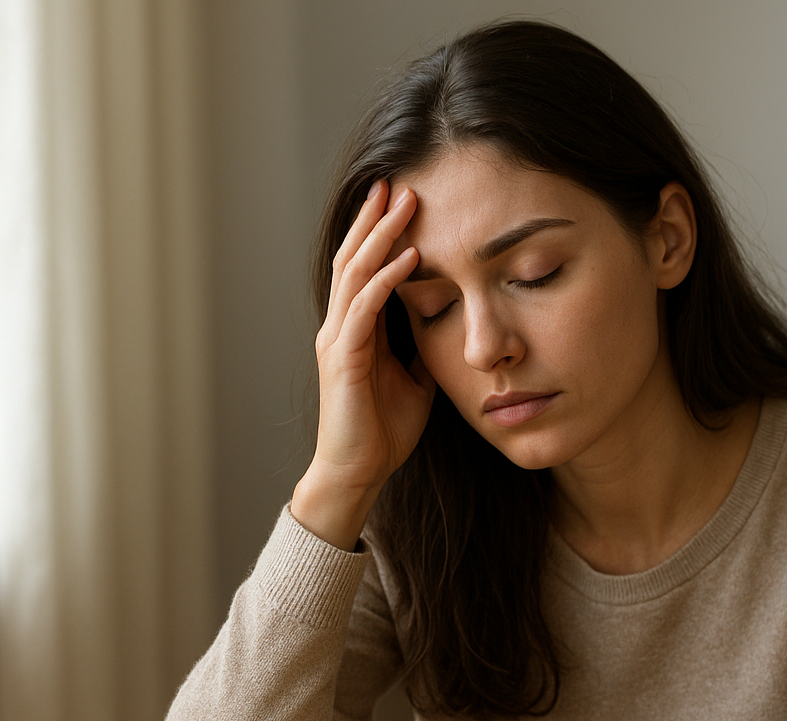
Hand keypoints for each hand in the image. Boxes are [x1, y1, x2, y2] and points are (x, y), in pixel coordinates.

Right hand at [293, 181, 435, 549]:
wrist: (359, 472)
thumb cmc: (384, 432)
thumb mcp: (415, 380)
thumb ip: (422, 350)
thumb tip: (448, 328)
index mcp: (355, 330)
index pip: (364, 268)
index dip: (380, 233)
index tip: (403, 201)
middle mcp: (340, 327)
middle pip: (354, 257)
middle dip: (376, 220)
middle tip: (399, 182)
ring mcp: (338, 340)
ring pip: (357, 272)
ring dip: (381, 236)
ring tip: (404, 204)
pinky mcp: (345, 358)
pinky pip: (365, 308)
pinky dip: (387, 279)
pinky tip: (409, 257)